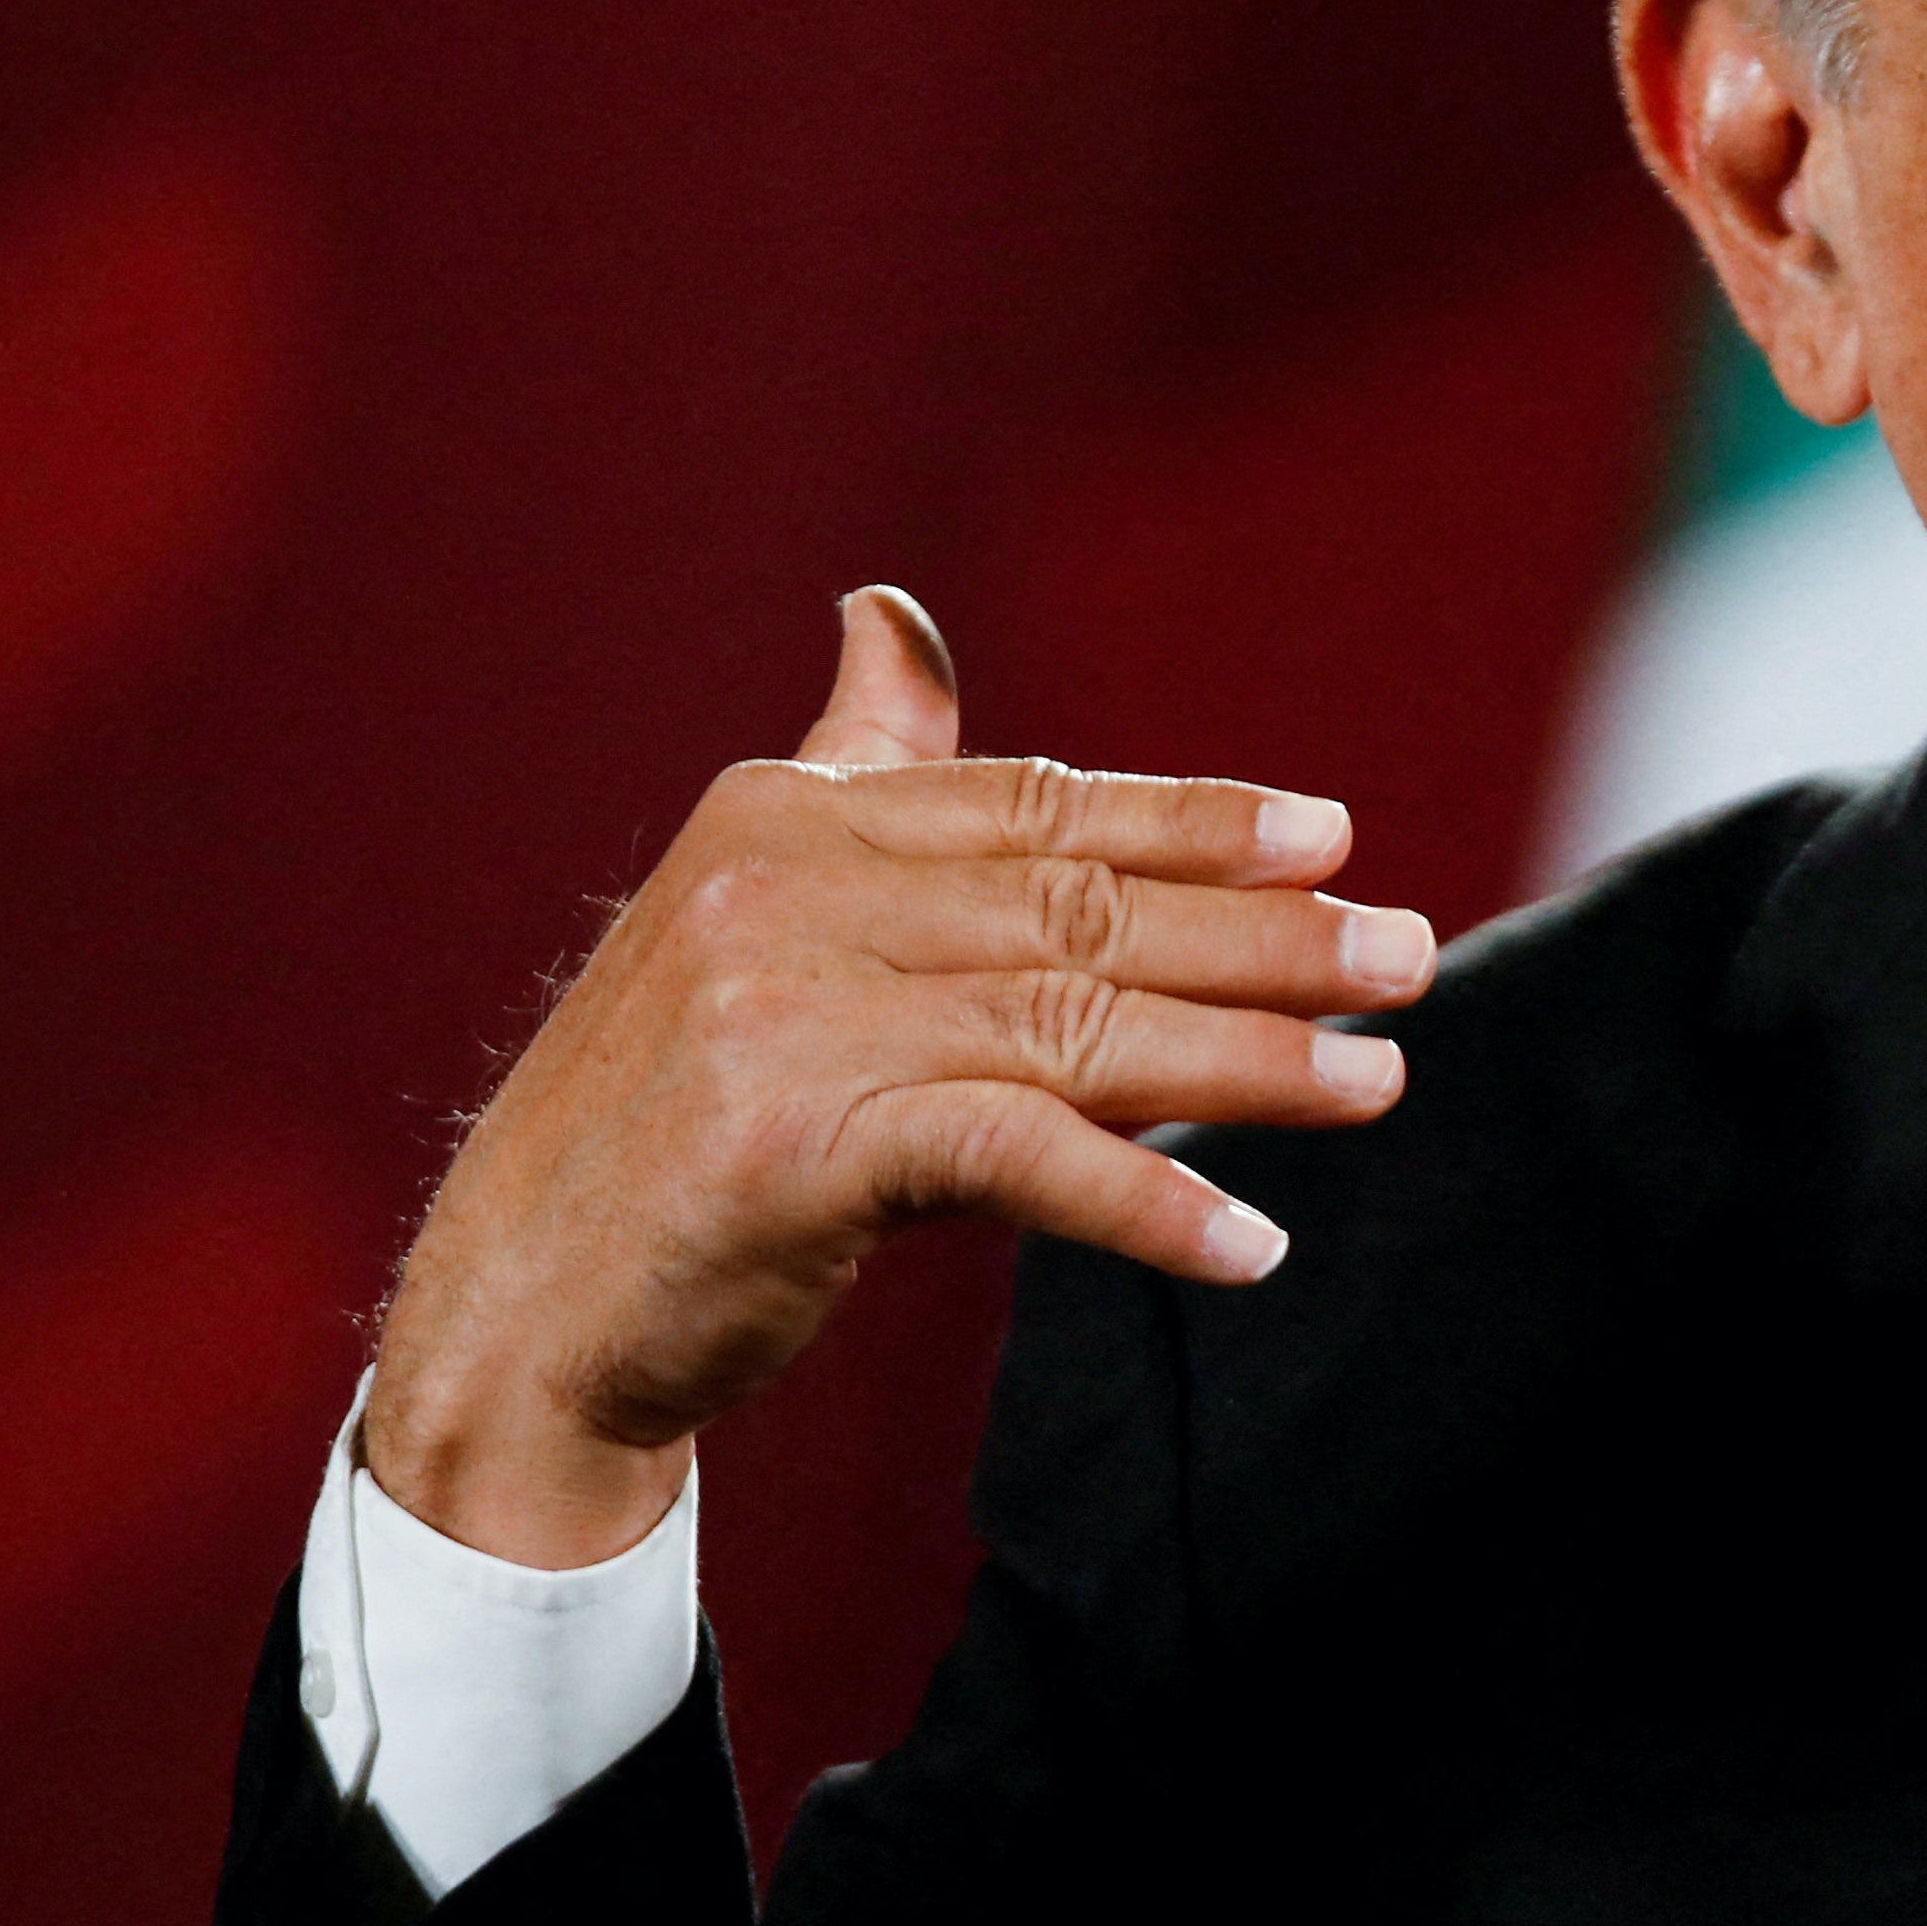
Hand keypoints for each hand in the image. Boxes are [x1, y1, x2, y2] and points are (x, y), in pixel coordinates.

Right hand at [359, 588, 1428, 1565]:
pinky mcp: (796, 1152)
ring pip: (1076, 1025)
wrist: (516, 1312)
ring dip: (1251, 1063)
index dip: (1194, 818)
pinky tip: (1251, 1242)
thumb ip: (858, 774)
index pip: (1035, 804)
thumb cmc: (668, 1117)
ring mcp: (785, 1018)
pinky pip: (1022, 1161)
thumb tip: (893, 613)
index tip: (1332, 836)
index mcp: (783, 819)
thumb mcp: (756, 917)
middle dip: (1264, 935)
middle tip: (1410, 958)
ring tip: (1379, 1081)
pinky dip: (1148, 1204)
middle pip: (1079, 907)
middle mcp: (781, 894)